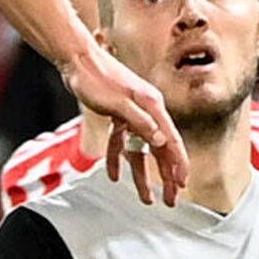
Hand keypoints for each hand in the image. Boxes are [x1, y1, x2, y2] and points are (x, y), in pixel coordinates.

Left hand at [60, 39, 186, 202]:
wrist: (77, 59)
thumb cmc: (95, 77)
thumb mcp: (118, 104)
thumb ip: (140, 122)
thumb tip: (162, 140)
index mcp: (152, 106)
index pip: (172, 140)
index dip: (178, 164)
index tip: (182, 184)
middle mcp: (147, 110)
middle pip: (160, 149)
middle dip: (166, 176)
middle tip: (170, 200)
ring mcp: (133, 113)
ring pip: (141, 149)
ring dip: (142, 174)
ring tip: (146, 197)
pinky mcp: (119, 114)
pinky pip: (122, 142)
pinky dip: (118, 157)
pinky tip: (113, 174)